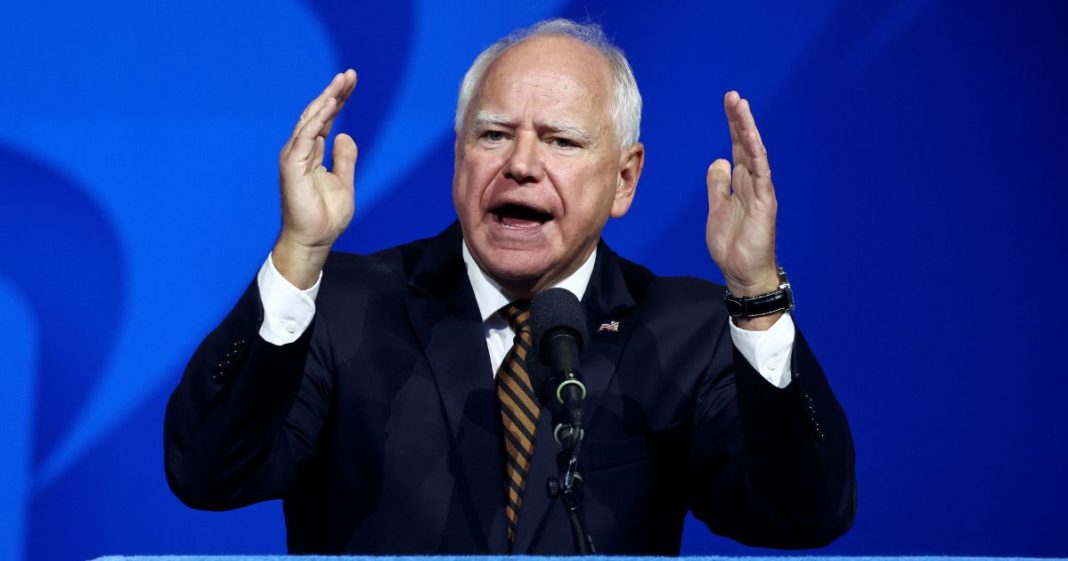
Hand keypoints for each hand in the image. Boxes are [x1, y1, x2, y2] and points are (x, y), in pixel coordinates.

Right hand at [273, 70, 357, 287]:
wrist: (314, 239)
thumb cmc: (326, 216)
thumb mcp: (344, 182)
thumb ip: (344, 158)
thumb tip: (346, 135)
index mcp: (312, 153)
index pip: (326, 119)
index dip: (338, 100)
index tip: (351, 82)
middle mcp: (301, 150)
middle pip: (318, 114)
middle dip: (333, 93)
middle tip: (349, 74)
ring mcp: (294, 156)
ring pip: (310, 120)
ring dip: (326, 99)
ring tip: (341, 82)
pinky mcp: (292, 165)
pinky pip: (305, 136)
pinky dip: (317, 118)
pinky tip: (330, 104)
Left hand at [706, 92, 780, 328]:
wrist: (743, 273)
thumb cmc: (732, 245)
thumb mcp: (717, 209)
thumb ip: (718, 185)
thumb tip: (719, 161)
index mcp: (740, 183)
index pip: (736, 147)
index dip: (732, 125)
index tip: (728, 102)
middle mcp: (752, 182)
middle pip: (745, 145)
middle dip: (739, 120)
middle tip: (733, 96)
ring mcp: (760, 191)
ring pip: (755, 154)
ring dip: (747, 131)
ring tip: (741, 107)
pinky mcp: (765, 203)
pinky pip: (761, 175)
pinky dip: (756, 156)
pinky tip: (750, 138)